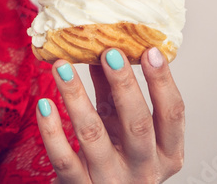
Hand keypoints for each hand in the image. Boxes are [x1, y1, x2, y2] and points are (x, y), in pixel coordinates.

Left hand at [36, 48, 184, 182]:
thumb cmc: (113, 158)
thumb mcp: (122, 127)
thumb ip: (115, 93)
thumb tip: (104, 46)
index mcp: (168, 153)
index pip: (172, 114)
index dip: (162, 81)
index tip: (149, 49)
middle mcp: (145, 170)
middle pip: (137, 124)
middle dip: (124, 84)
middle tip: (108, 51)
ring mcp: (112, 181)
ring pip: (93, 136)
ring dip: (76, 96)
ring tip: (61, 66)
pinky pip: (64, 157)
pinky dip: (52, 130)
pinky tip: (44, 104)